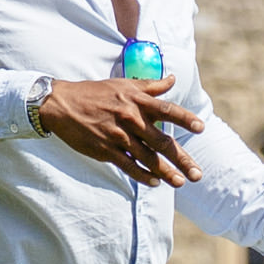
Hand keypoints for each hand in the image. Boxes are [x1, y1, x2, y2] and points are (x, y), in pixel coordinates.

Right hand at [33, 76, 203, 187]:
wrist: (62, 105)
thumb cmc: (95, 93)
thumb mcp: (123, 85)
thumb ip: (150, 86)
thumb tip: (172, 80)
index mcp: (136, 101)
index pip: (166, 110)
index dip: (185, 119)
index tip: (200, 128)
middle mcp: (130, 119)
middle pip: (162, 141)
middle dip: (182, 159)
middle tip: (197, 174)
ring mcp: (118, 136)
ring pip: (147, 158)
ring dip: (165, 172)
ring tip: (180, 182)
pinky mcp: (105, 150)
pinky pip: (128, 166)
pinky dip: (142, 175)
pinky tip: (155, 183)